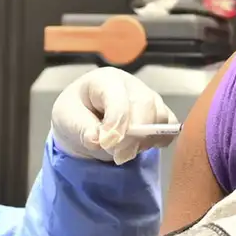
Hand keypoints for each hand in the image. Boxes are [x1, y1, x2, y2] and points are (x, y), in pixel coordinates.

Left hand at [51, 67, 178, 164]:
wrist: (82, 119)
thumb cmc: (74, 114)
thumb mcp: (66, 120)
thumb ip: (82, 129)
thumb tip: (98, 140)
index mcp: (105, 79)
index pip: (118, 98)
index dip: (115, 122)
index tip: (107, 144)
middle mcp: (130, 84)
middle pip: (144, 105)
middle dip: (132, 134)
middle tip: (118, 156)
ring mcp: (148, 96)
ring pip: (159, 116)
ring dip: (145, 139)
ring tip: (123, 152)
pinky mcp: (158, 112)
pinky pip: (169, 125)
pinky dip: (160, 139)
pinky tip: (140, 147)